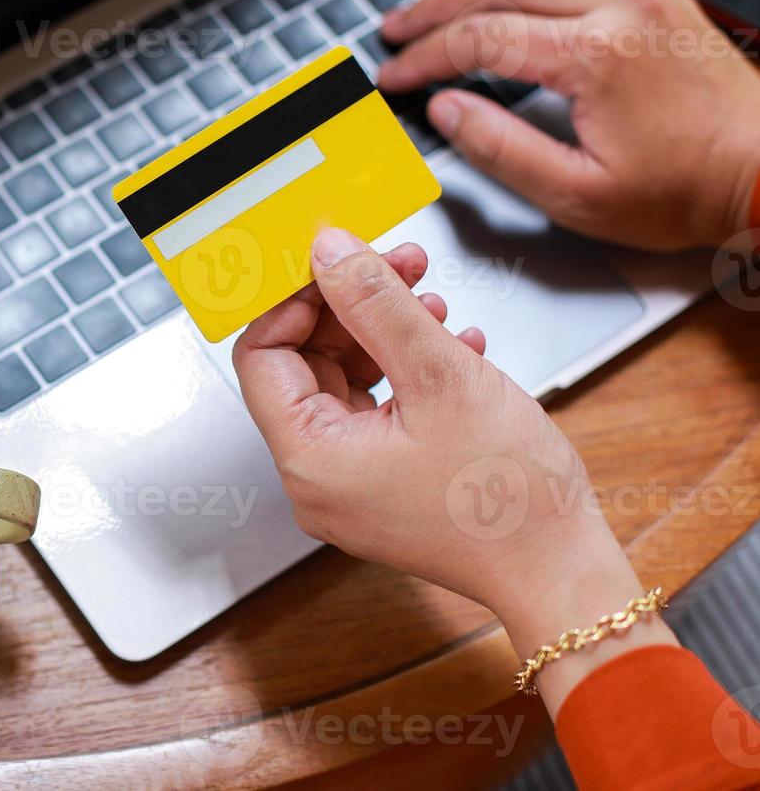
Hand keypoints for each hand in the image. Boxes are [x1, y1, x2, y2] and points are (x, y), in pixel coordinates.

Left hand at [233, 228, 674, 711]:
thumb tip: (329, 251)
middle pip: (305, 364)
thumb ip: (376, 303)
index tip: (336, 260)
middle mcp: (315, 478)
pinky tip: (455, 345)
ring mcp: (350, 486)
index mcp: (308, 457)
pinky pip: (376, 412)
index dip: (296, 298)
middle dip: (352, 307)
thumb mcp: (439, 374)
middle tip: (402, 265)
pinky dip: (406, 372)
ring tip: (435, 305)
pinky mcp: (384, 487)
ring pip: (345, 383)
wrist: (563, 574)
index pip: (262, 354)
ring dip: (385, 334)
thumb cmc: (508, 498)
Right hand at [379, 0, 759, 249]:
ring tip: (444, 2)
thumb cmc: (682, 190)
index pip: (479, 38)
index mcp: (593, 55)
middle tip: (396, 32)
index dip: (424, 57)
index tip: (394, 76)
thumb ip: (500, 148)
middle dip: (435, 10)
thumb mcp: (576, 194)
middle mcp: (617, 5)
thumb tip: (446, 109)